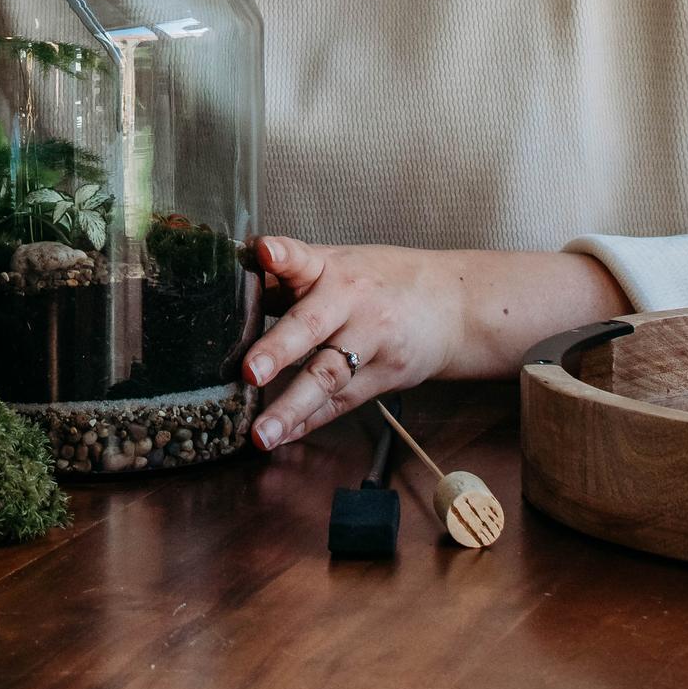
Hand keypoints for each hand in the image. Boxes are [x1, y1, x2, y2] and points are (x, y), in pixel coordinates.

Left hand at [241, 236, 463, 451]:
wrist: (454, 305)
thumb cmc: (381, 282)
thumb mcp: (339, 266)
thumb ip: (289, 278)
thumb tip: (233, 289)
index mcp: (331, 268)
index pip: (303, 257)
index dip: (282, 255)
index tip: (263, 252)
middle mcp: (350, 302)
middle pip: (312, 325)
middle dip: (279, 349)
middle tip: (250, 371)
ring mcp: (371, 340)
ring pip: (327, 375)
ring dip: (291, 407)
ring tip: (261, 433)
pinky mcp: (385, 375)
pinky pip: (341, 402)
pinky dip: (310, 422)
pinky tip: (283, 436)